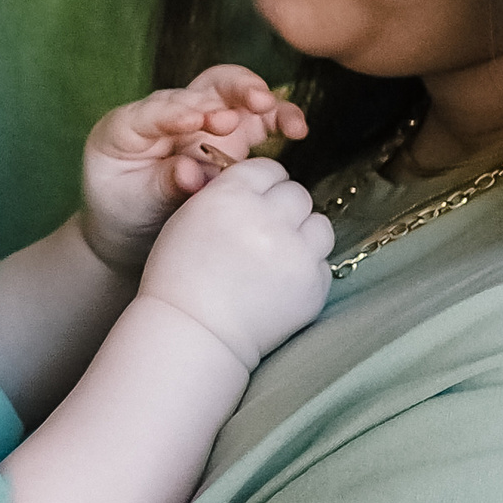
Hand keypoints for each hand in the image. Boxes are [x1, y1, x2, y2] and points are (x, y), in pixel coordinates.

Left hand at [80, 66, 306, 273]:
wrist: (135, 228)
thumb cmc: (128, 211)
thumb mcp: (135, 202)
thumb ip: (163, 185)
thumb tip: (193, 174)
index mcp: (129, 127)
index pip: (154, 112)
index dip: (174, 113)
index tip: (194, 121)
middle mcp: (170, 113)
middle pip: (199, 88)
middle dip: (221, 96)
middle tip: (233, 116)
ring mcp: (203, 119)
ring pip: (233, 92)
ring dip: (256, 95)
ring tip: (274, 110)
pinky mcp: (232, 134)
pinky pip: (257, 117)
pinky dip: (278, 117)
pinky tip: (297, 129)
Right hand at [136, 155, 332, 368]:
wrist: (194, 333)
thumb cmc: (180, 278)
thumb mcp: (188, 219)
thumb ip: (225, 194)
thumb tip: (257, 185)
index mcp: (232, 195)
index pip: (269, 169)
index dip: (265, 184)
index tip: (260, 199)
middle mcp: (268, 218)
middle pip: (297, 194)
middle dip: (284, 210)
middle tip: (267, 232)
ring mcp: (295, 252)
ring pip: (320, 225)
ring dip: (304, 236)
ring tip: (280, 256)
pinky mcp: (313, 284)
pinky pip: (323, 262)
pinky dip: (307, 270)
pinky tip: (282, 283)